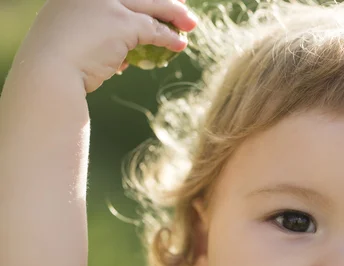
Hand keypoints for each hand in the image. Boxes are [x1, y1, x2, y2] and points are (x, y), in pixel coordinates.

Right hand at [19, 0, 197, 92]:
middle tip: (183, 8)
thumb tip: (125, 56)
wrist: (48, 73)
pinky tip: (180, 44)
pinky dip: (169, 37)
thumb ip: (98, 34)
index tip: (161, 0)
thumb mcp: (75, 38)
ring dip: (174, 16)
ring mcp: (106, 4)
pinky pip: (153, 30)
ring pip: (150, 6)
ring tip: (189, 25)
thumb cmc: (58, 62)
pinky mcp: (122, 24)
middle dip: (166, 0)